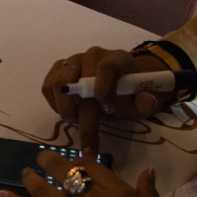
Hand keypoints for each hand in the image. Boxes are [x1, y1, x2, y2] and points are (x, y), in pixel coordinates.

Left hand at [0, 152, 196, 196]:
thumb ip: (148, 194)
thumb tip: (146, 172)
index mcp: (122, 195)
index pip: (90, 166)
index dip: (75, 160)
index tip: (68, 160)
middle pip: (65, 173)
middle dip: (48, 162)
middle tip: (39, 159)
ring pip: (47, 192)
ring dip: (31, 179)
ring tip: (24, 173)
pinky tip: (4, 195)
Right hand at [42, 47, 174, 152]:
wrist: (121, 82)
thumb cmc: (133, 92)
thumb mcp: (147, 98)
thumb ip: (148, 100)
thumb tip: (146, 101)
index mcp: (117, 58)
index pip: (106, 68)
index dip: (104, 89)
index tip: (108, 111)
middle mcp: (91, 55)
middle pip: (77, 81)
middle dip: (82, 115)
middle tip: (89, 141)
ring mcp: (72, 61)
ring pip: (58, 85)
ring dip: (66, 110)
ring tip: (77, 125)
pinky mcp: (58, 70)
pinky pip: (48, 87)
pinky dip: (55, 105)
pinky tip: (69, 114)